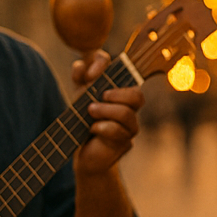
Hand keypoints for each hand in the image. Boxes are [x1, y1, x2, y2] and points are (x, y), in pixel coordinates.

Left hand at [71, 51, 143, 176]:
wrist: (82, 151)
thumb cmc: (84, 120)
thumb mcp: (80, 96)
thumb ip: (81, 78)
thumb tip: (81, 66)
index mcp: (123, 92)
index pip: (126, 72)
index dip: (110, 69)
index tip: (91, 75)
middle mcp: (130, 108)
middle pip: (136, 95)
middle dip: (116, 94)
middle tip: (100, 97)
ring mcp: (129, 126)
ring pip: (127, 114)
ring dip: (106, 111)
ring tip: (90, 112)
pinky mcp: (124, 143)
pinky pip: (118, 132)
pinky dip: (102, 128)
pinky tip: (93, 129)